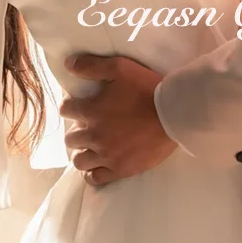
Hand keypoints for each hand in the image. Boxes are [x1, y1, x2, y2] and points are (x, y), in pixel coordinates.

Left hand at [59, 55, 177, 185]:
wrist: (174, 113)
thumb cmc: (147, 88)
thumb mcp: (120, 68)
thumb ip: (92, 66)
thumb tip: (68, 64)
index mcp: (92, 111)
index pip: (66, 110)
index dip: (72, 105)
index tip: (80, 104)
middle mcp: (94, 135)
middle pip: (71, 138)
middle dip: (77, 129)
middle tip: (90, 125)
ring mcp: (106, 155)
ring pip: (79, 160)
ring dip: (83, 151)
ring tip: (93, 145)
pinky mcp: (119, 169)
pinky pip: (94, 178)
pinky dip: (91, 172)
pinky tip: (97, 164)